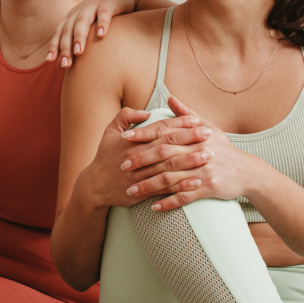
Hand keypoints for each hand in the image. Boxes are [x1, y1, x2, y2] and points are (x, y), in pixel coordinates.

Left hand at [48, 0, 142, 67]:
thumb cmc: (102, 18)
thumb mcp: (88, 29)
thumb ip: (76, 44)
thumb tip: (60, 66)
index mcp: (73, 17)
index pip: (60, 33)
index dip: (54, 46)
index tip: (49, 61)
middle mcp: (80, 11)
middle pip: (69, 29)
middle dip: (65, 47)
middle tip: (65, 64)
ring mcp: (94, 5)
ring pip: (83, 21)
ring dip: (79, 37)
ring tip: (78, 52)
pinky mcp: (109, 4)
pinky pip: (104, 14)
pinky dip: (102, 24)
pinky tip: (101, 35)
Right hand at [75, 106, 214, 209]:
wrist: (94, 187)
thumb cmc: (104, 157)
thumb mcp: (110, 131)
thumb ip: (126, 116)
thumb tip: (147, 111)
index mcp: (132, 141)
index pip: (160, 129)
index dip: (179, 124)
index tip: (197, 121)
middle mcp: (138, 156)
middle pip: (168, 145)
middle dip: (190, 139)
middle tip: (210, 134)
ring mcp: (141, 175)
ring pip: (169, 167)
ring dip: (190, 161)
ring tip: (209, 156)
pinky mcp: (143, 191)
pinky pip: (165, 188)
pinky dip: (181, 185)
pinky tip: (196, 182)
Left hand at [124, 97, 271, 211]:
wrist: (247, 171)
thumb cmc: (224, 148)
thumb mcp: (208, 128)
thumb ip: (186, 114)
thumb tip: (170, 98)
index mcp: (195, 135)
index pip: (164, 133)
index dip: (143, 135)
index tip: (125, 138)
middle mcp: (198, 152)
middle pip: (164, 155)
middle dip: (141, 161)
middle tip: (122, 166)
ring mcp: (203, 171)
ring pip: (171, 179)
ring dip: (149, 186)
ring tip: (131, 191)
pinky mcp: (208, 188)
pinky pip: (184, 197)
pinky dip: (168, 202)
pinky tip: (153, 206)